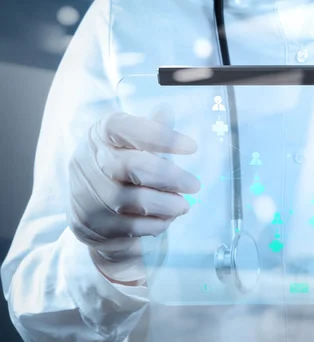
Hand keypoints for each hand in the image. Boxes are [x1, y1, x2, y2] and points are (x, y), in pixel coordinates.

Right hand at [67, 109, 199, 282]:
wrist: (88, 211)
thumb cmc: (119, 171)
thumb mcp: (130, 146)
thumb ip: (149, 132)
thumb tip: (166, 110)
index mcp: (98, 136)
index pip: (124, 128)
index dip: (160, 136)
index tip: (191, 147)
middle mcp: (87, 163)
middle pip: (133, 166)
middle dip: (171, 177)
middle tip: (194, 184)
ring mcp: (87, 196)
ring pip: (135, 201)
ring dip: (167, 204)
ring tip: (183, 205)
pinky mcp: (91, 226)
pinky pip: (133, 227)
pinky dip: (157, 223)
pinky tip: (166, 218)